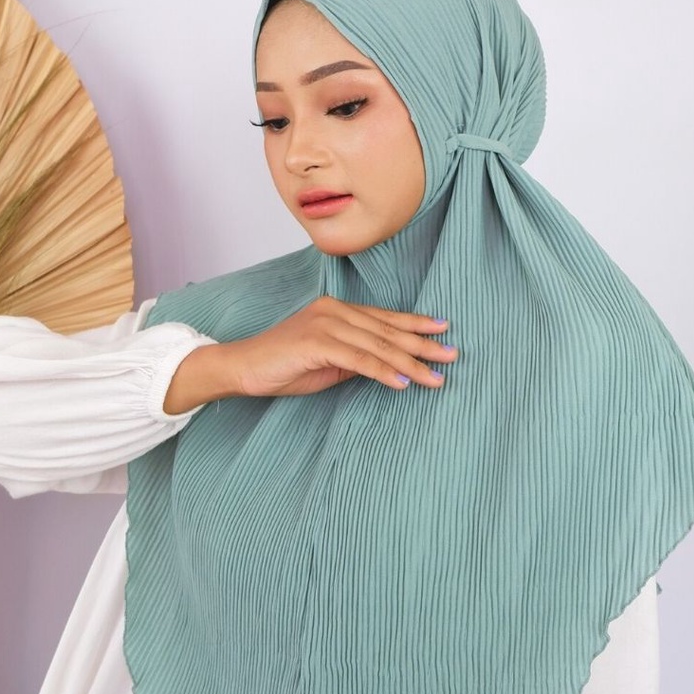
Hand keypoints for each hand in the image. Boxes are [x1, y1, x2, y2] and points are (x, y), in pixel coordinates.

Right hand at [163, 296, 457, 412]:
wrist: (241, 368)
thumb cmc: (282, 367)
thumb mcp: (327, 363)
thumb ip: (355, 359)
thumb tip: (386, 366)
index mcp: (337, 311)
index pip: (384, 318)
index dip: (414, 324)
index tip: (442, 329)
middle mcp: (334, 310)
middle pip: (387, 330)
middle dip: (422, 344)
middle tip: (452, 355)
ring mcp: (326, 324)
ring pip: (379, 345)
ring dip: (411, 362)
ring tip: (436, 376)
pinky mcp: (317, 342)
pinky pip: (359, 359)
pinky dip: (384, 371)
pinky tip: (404, 383)